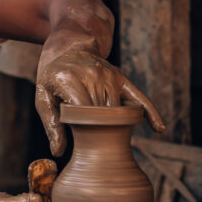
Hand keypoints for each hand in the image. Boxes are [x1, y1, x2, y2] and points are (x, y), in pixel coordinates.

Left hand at [36, 48, 165, 156]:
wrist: (68, 49)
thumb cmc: (53, 78)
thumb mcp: (43, 98)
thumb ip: (51, 124)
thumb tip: (58, 152)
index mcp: (69, 80)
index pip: (83, 113)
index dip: (85, 130)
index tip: (85, 144)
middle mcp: (92, 75)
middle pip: (102, 114)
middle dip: (100, 130)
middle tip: (95, 142)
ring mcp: (109, 75)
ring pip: (118, 111)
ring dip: (115, 125)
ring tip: (109, 137)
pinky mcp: (121, 77)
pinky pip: (138, 97)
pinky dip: (149, 112)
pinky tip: (158, 128)